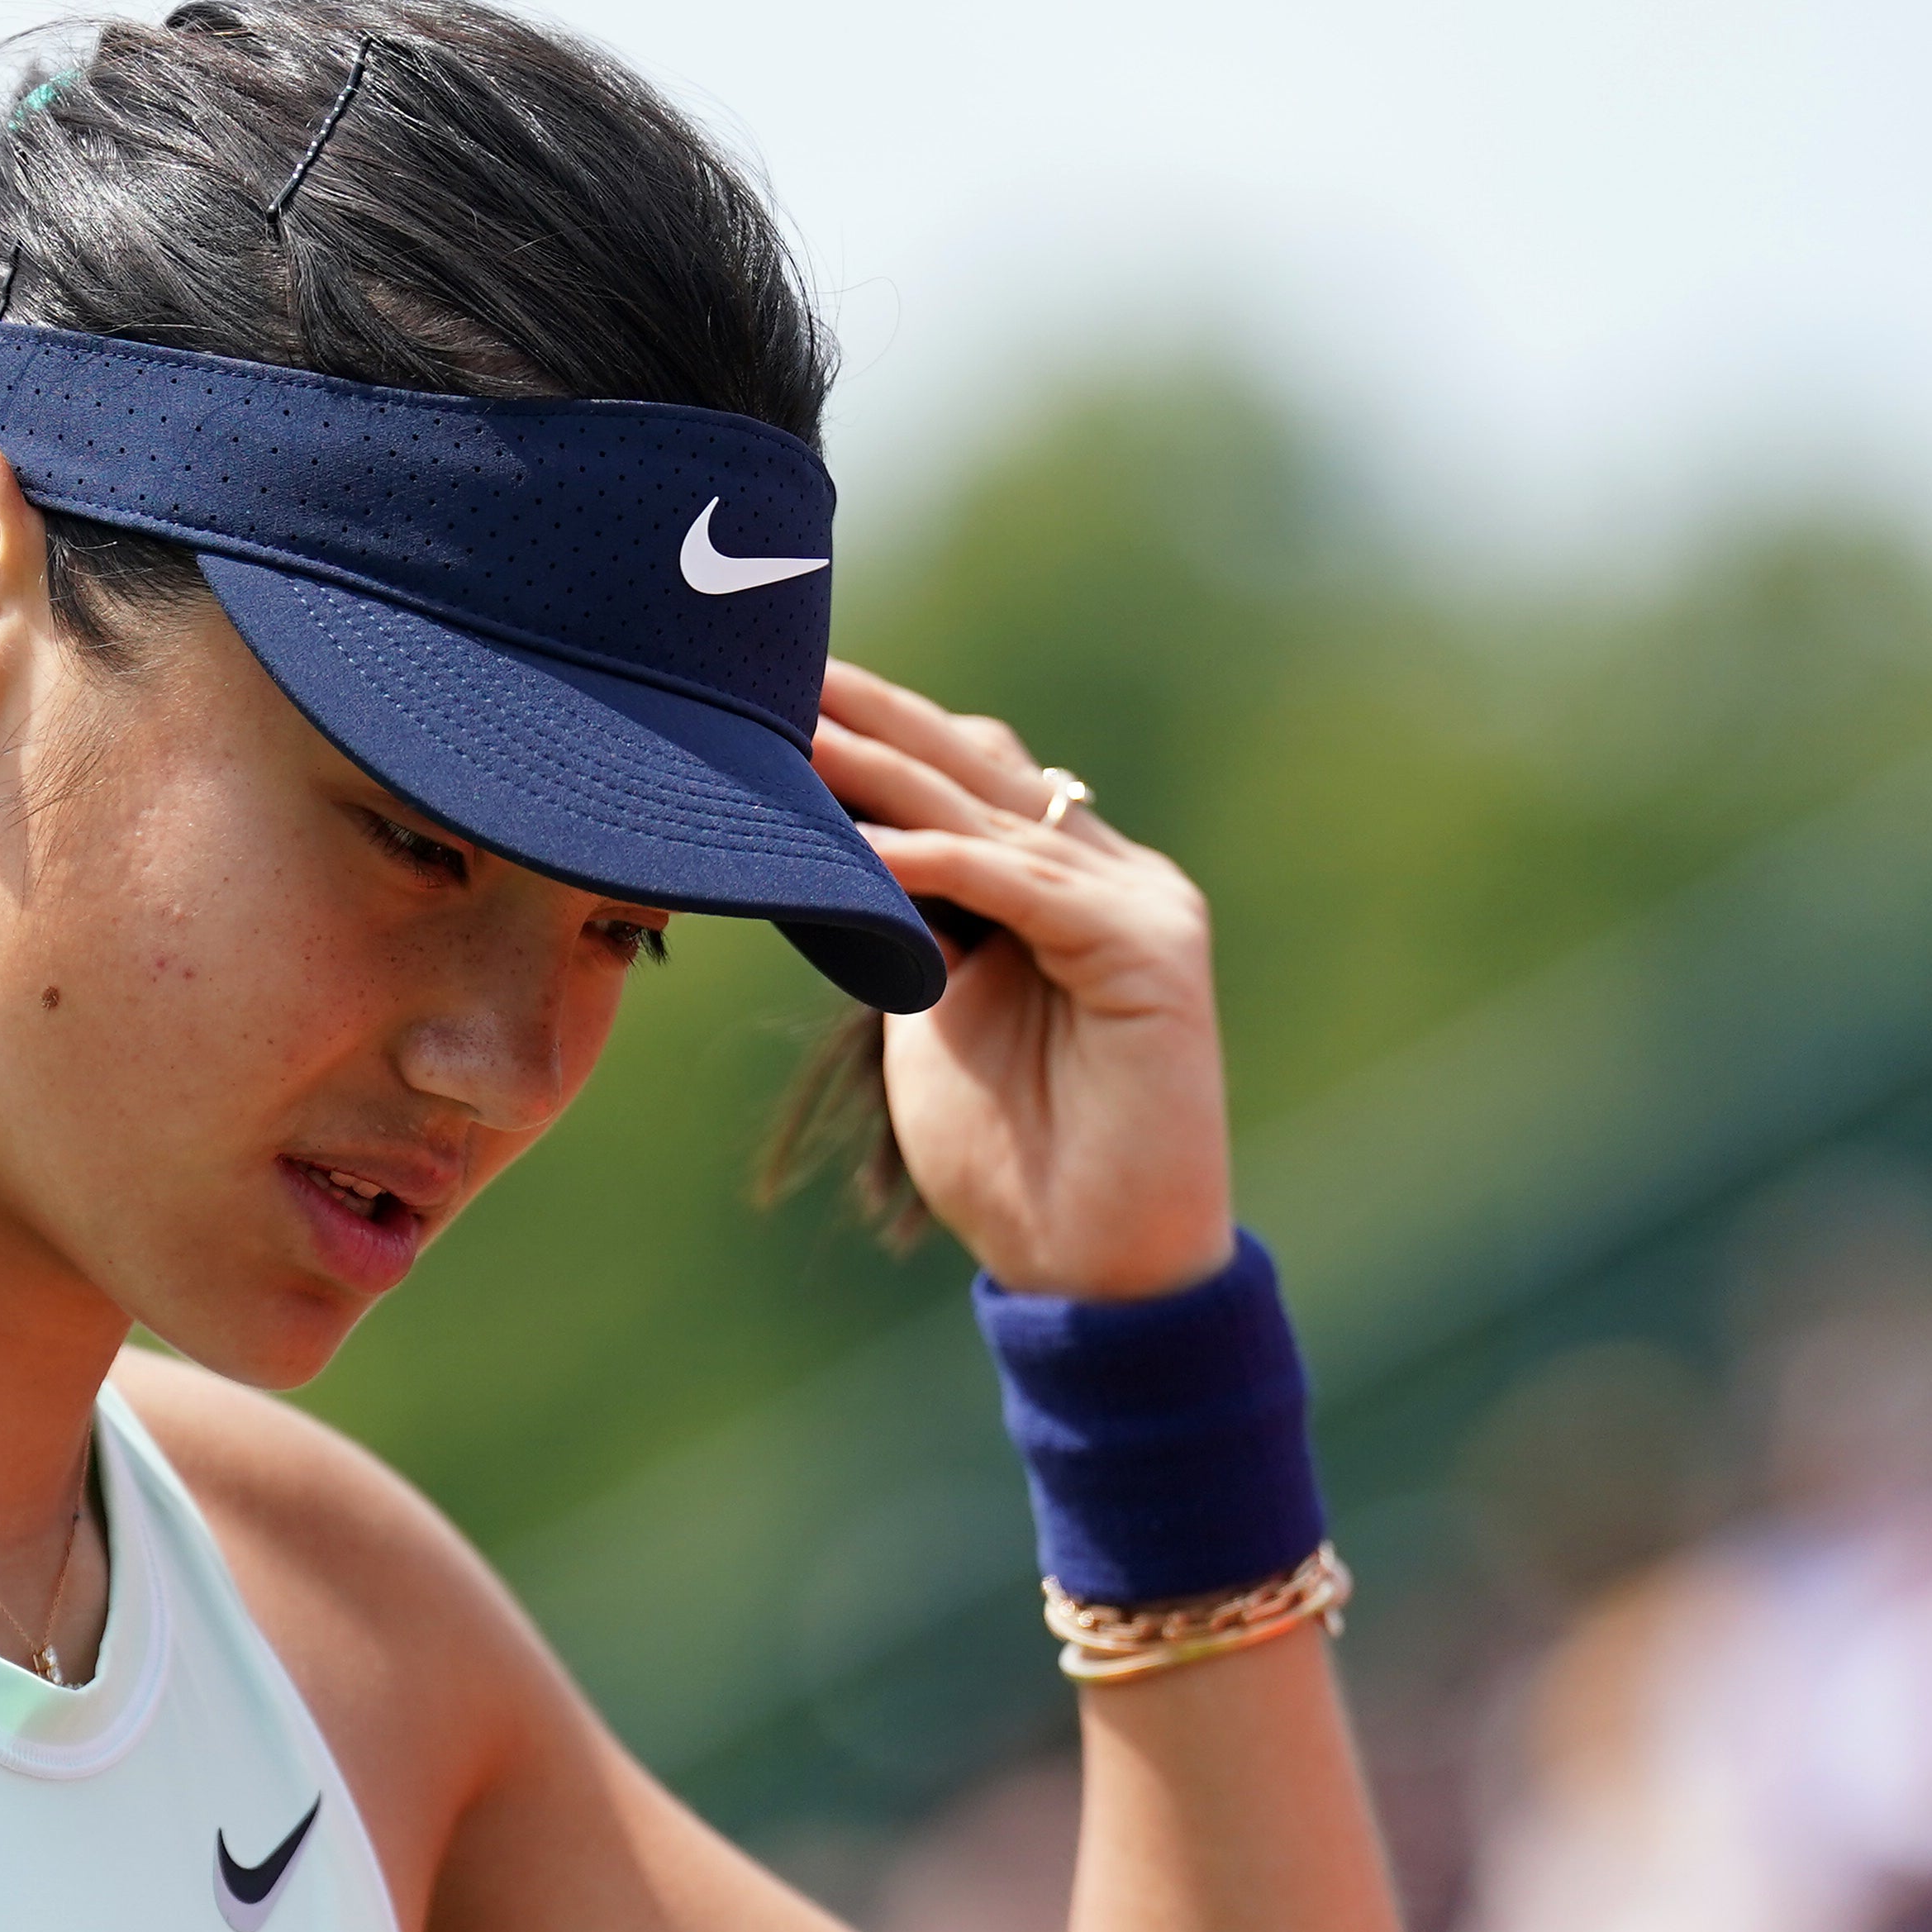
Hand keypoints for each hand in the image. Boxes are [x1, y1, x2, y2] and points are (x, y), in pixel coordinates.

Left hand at [812, 662, 1233, 1300]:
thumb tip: (829, 857)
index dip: (877, 728)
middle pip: (977, 767)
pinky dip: (938, 864)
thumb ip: (908, 930)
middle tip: (777, 665)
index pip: (965, 775)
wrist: (1094, 1266)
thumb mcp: (934, 1014)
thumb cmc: (1015, 1157)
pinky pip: (1024, 885)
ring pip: (990, 817)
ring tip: (793, 735)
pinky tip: (863, 847)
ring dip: (883, 775)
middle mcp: (1114, 875)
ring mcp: (1143, 905)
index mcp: (1067, 883)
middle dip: (873, 716)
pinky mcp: (1153, 950)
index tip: (778, 690)